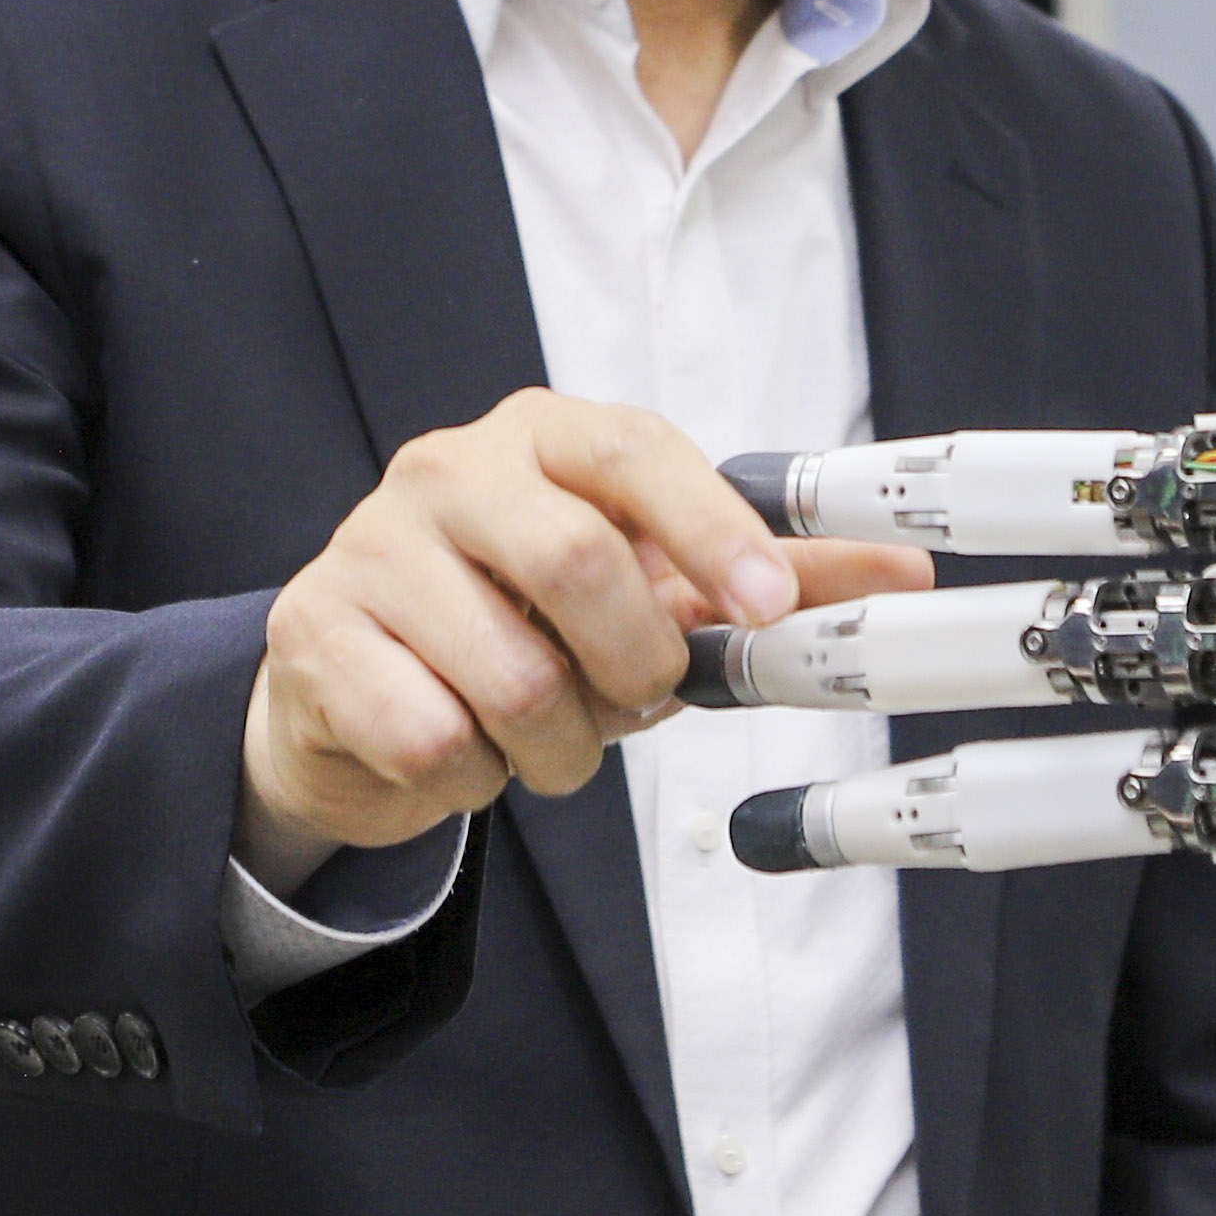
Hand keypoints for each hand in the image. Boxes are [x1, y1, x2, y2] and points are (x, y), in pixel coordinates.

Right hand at [236, 390, 927, 886]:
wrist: (353, 687)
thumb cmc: (518, 625)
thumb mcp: (642, 591)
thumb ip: (760, 582)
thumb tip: (903, 573)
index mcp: (539, 438)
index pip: (637, 452)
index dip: (712, 528)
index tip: (764, 605)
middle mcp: (448, 470)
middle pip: (576, 560)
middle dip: (630, 663)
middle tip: (632, 698)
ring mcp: (369, 546)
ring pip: (510, 674)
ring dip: (556, 744)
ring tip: (542, 736)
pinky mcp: (312, 633)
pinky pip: (432, 737)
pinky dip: (473, 777)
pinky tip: (462, 748)